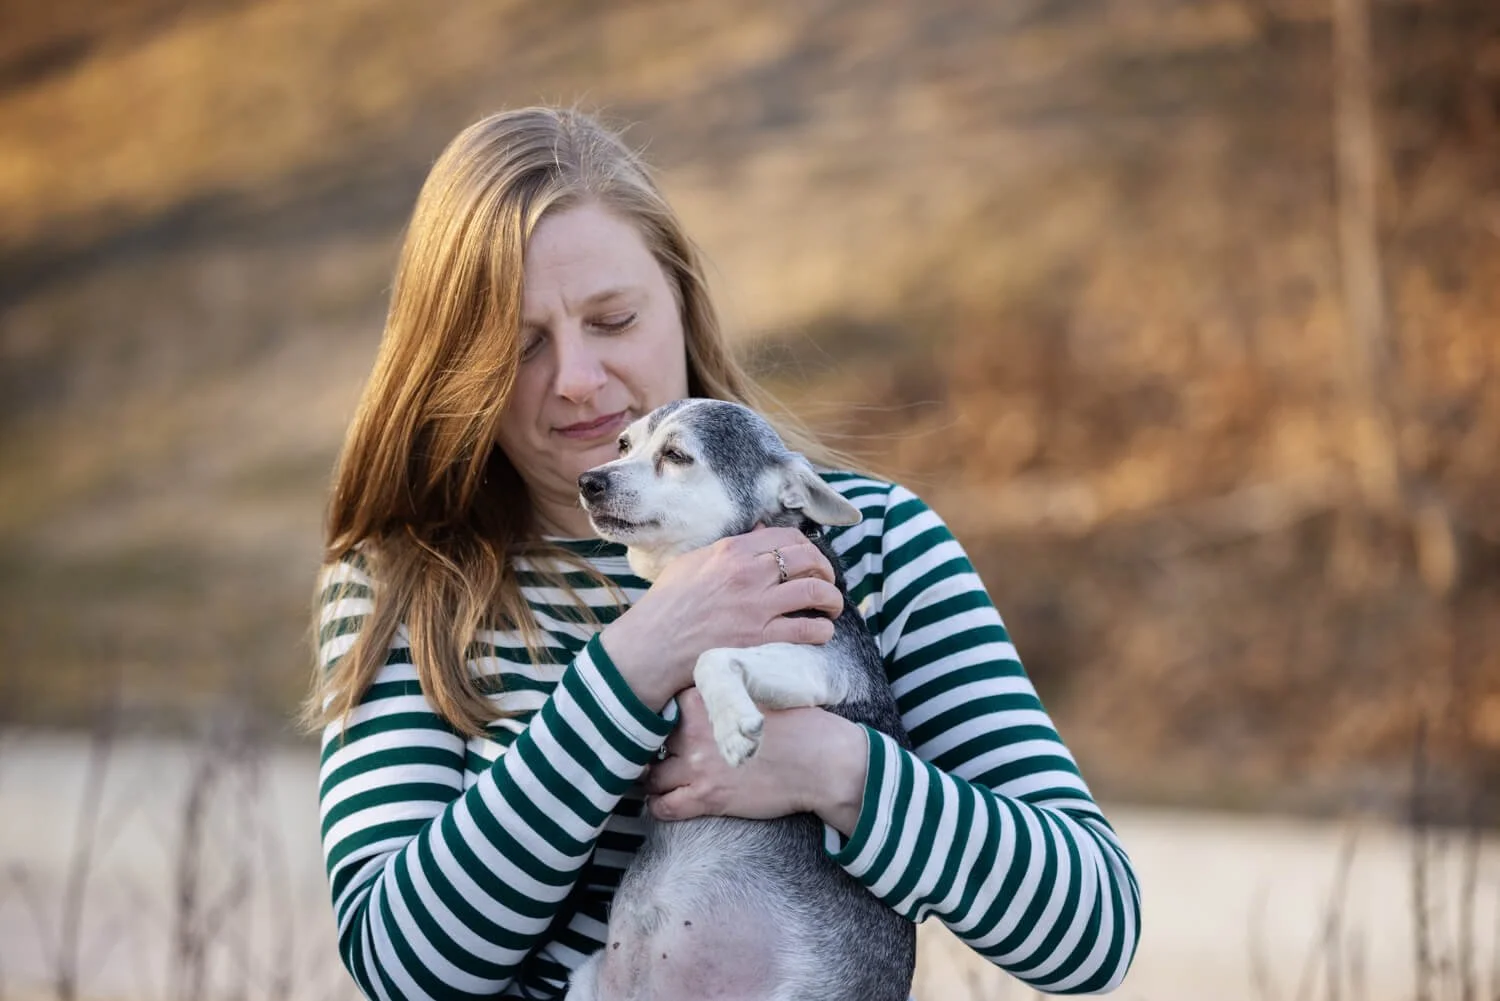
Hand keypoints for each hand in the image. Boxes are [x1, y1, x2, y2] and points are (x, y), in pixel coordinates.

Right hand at [600, 527, 842, 708]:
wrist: (652, 646)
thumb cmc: (666, 604)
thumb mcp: (693, 562)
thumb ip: (730, 547)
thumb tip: (760, 531)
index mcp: (732, 551)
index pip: (788, 537)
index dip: (808, 547)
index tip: (810, 559)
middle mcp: (750, 574)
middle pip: (809, 560)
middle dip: (826, 570)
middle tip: (826, 582)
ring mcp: (757, 607)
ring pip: (816, 592)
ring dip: (832, 600)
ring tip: (831, 608)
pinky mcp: (760, 639)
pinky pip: (807, 630)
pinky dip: (822, 630)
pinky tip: (820, 632)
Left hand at [643, 688, 868, 836]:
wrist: (819, 762)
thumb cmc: (797, 725)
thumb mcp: (756, 694)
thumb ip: (724, 694)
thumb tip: (704, 694)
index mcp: (707, 699)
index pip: (664, 704)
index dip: (662, 715)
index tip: (662, 722)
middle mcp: (695, 731)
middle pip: (652, 739)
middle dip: (653, 747)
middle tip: (656, 753)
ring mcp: (698, 765)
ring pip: (651, 775)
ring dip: (652, 778)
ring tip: (657, 778)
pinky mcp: (707, 797)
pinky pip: (664, 806)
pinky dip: (658, 805)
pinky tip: (663, 801)